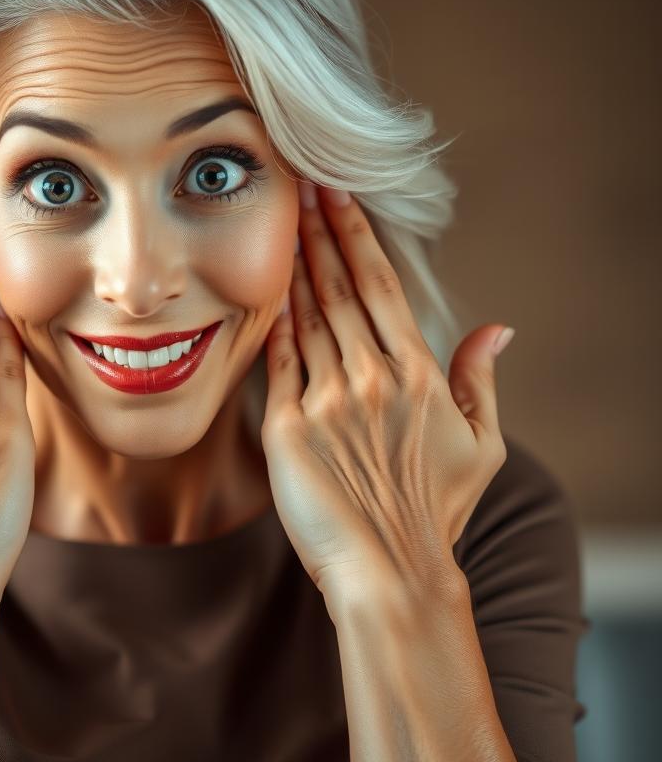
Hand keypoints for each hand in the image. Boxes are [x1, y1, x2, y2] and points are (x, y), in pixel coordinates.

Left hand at [260, 181, 513, 605]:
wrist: (389, 575)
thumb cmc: (436, 513)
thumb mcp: (482, 447)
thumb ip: (483, 380)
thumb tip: (498, 327)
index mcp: (420, 374)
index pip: (382, 286)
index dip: (356, 235)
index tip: (338, 195)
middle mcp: (371, 377)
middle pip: (338, 288)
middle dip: (318, 232)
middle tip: (300, 186)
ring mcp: (326, 401)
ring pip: (306, 317)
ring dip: (293, 266)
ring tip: (280, 223)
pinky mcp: (287, 428)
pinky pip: (277, 362)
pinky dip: (271, 323)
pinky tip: (263, 292)